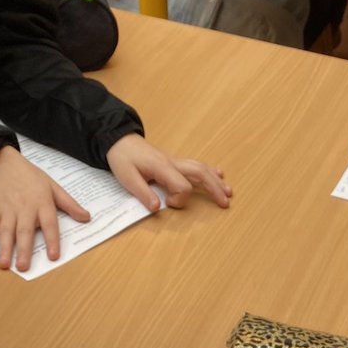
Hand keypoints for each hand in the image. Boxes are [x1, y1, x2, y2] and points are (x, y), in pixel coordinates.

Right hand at [0, 146, 89, 271]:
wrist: (2, 161)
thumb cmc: (30, 176)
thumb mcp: (53, 187)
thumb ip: (70, 204)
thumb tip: (87, 217)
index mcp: (41, 203)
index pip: (49, 224)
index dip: (51, 240)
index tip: (53, 256)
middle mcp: (24, 208)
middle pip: (24, 231)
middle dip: (23, 250)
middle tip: (23, 267)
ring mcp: (8, 210)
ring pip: (5, 231)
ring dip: (4, 248)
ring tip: (4, 265)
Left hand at [106, 134, 231, 211]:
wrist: (119, 139)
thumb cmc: (122, 158)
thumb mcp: (127, 177)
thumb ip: (143, 193)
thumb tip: (157, 208)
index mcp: (162, 167)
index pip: (182, 186)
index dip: (178, 200)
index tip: (165, 203)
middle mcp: (173, 163)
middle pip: (200, 174)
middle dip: (214, 189)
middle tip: (225, 203)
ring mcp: (175, 161)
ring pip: (201, 169)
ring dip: (215, 181)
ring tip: (228, 192)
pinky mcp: (174, 162)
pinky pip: (195, 166)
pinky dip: (209, 172)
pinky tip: (218, 175)